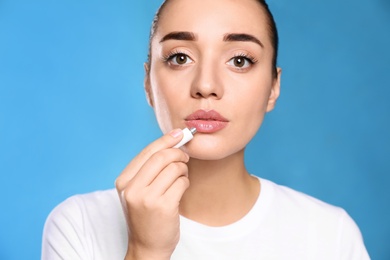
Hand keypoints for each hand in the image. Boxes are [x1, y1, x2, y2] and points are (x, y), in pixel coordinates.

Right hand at [116, 129, 189, 259]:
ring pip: (174, 168)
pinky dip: (186, 182)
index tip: (178, 134)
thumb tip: (172, 140)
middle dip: (178, 153)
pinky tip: (181, 189)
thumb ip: (149, 168)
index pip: (146, 152)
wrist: (147, 246)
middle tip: (185, 157)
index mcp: (123, 181)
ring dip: (183, 170)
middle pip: (161, 157)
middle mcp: (132, 189)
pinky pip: (182, 182)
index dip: (165, 140)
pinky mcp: (163, 207)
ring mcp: (147, 198)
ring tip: (181, 177)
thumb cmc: (146, 216)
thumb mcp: (138, 191)